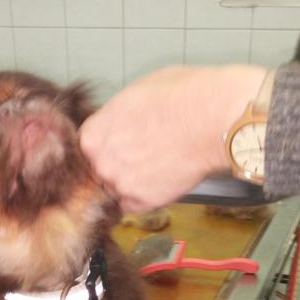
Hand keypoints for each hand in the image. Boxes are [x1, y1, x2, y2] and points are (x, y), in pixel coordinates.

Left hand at [80, 64, 266, 212]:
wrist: (212, 119)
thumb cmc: (181, 97)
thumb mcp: (135, 93)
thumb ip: (117, 116)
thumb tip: (118, 123)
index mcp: (93, 134)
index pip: (87, 149)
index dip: (105, 146)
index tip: (119, 144)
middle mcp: (100, 163)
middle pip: (99, 172)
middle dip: (116, 165)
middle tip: (140, 155)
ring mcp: (121, 186)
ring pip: (116, 191)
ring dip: (129, 183)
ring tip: (154, 166)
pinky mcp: (143, 202)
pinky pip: (134, 206)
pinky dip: (144, 198)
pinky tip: (160, 180)